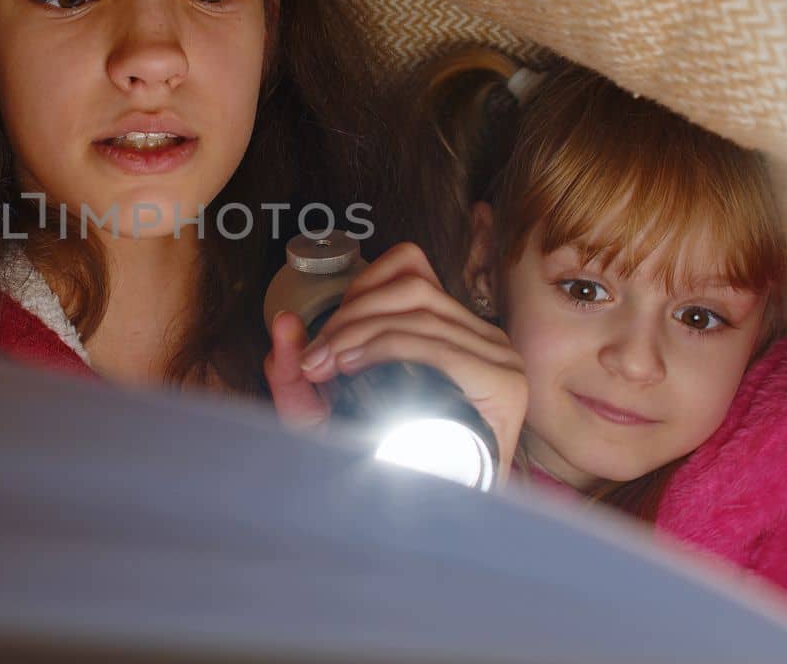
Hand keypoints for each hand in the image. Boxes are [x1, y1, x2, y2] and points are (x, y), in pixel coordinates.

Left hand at [264, 242, 527, 481]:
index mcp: (450, 328)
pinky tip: (357, 367)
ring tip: (326, 368)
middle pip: (409, 288)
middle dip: (348, 317)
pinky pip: (441, 346)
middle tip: (313, 361)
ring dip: (358, 333)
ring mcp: (498, 358)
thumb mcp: (327, 412)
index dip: (359, 289)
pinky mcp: (504, 385)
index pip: (410, 268)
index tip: (321, 337)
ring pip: (419, 311)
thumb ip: (297, 371)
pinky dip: (391, 348)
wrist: (429, 518)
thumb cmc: (381, 461)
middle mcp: (481, 336)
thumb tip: (283, 323)